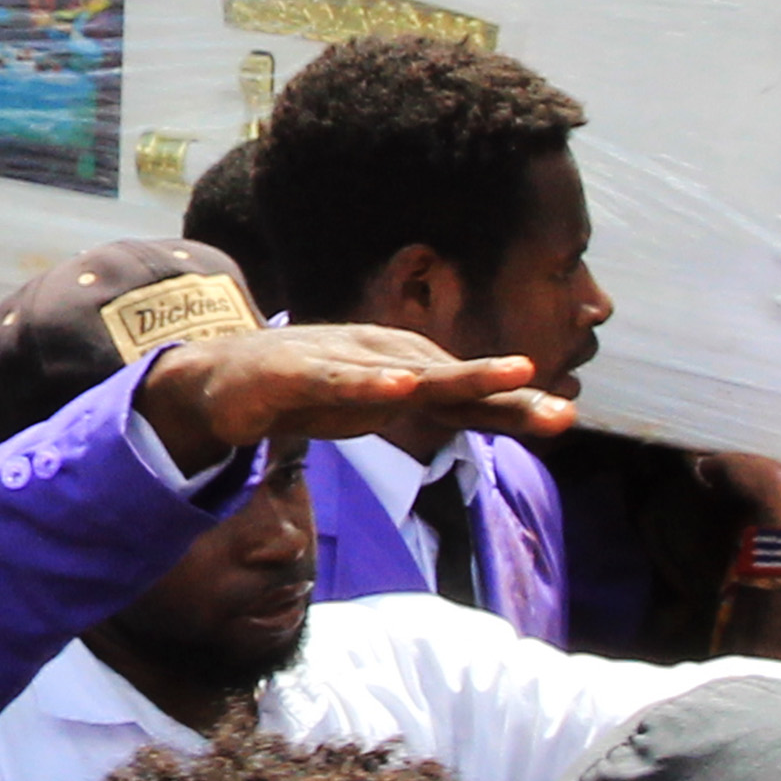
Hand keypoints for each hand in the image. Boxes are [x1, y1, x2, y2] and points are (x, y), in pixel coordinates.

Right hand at [134, 325, 555, 469]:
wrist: (218, 379)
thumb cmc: (302, 390)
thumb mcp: (373, 408)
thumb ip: (420, 411)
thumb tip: (483, 417)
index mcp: (399, 373)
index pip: (465, 395)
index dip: (511, 407)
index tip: (562, 420)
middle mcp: (380, 360)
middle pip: (451, 380)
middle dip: (505, 392)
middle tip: (557, 408)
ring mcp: (341, 363)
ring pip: (408, 372)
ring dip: (461, 374)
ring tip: (511, 375)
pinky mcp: (296, 374)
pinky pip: (339, 381)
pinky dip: (371, 384)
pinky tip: (402, 388)